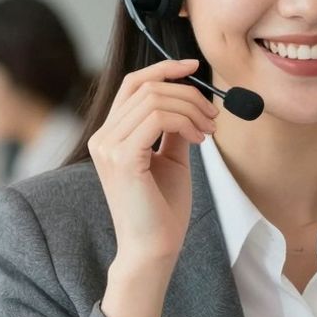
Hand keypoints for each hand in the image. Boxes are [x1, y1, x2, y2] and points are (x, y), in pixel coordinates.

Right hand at [88, 58, 217, 316]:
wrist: (154, 250)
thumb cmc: (163, 211)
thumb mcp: (171, 159)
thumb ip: (173, 129)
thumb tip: (190, 101)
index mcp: (110, 136)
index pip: (133, 85)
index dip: (163, 69)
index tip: (194, 67)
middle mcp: (102, 138)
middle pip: (147, 87)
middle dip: (188, 94)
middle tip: (213, 117)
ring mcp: (108, 147)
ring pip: (154, 99)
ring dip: (191, 109)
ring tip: (209, 131)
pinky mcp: (122, 158)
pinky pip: (157, 118)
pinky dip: (185, 122)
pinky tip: (199, 140)